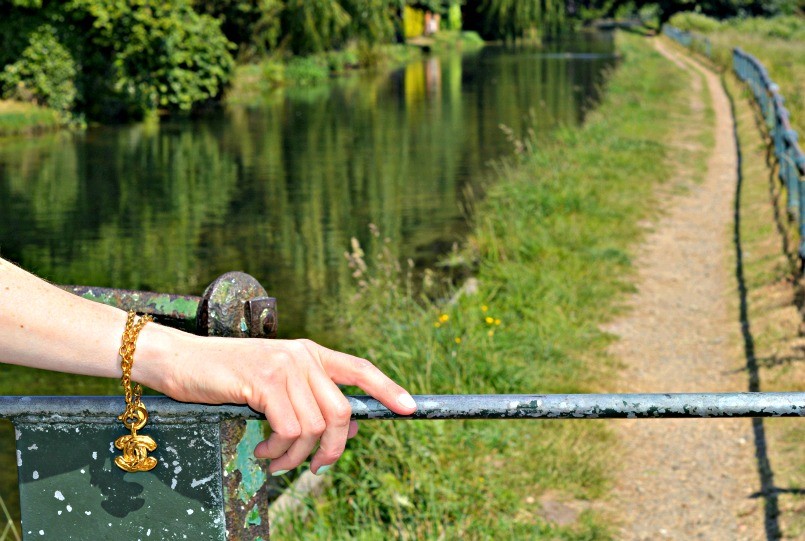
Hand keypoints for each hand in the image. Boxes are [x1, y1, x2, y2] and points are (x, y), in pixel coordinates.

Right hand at [161, 335, 416, 474]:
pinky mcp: (265, 381)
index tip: (410, 407)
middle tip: (313, 466)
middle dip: (333, 449)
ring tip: (275, 458)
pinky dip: (278, 451)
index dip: (387, 388)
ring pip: (315, 427)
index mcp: (310, 353)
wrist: (181, 360)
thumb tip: (343, 432)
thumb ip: (306, 398)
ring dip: (296, 456)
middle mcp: (303, 356)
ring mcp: (285, 366)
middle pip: (342, 411)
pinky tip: (263, 450)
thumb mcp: (273, 383)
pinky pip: (290, 430)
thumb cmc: (227, 376)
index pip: (359, 368)